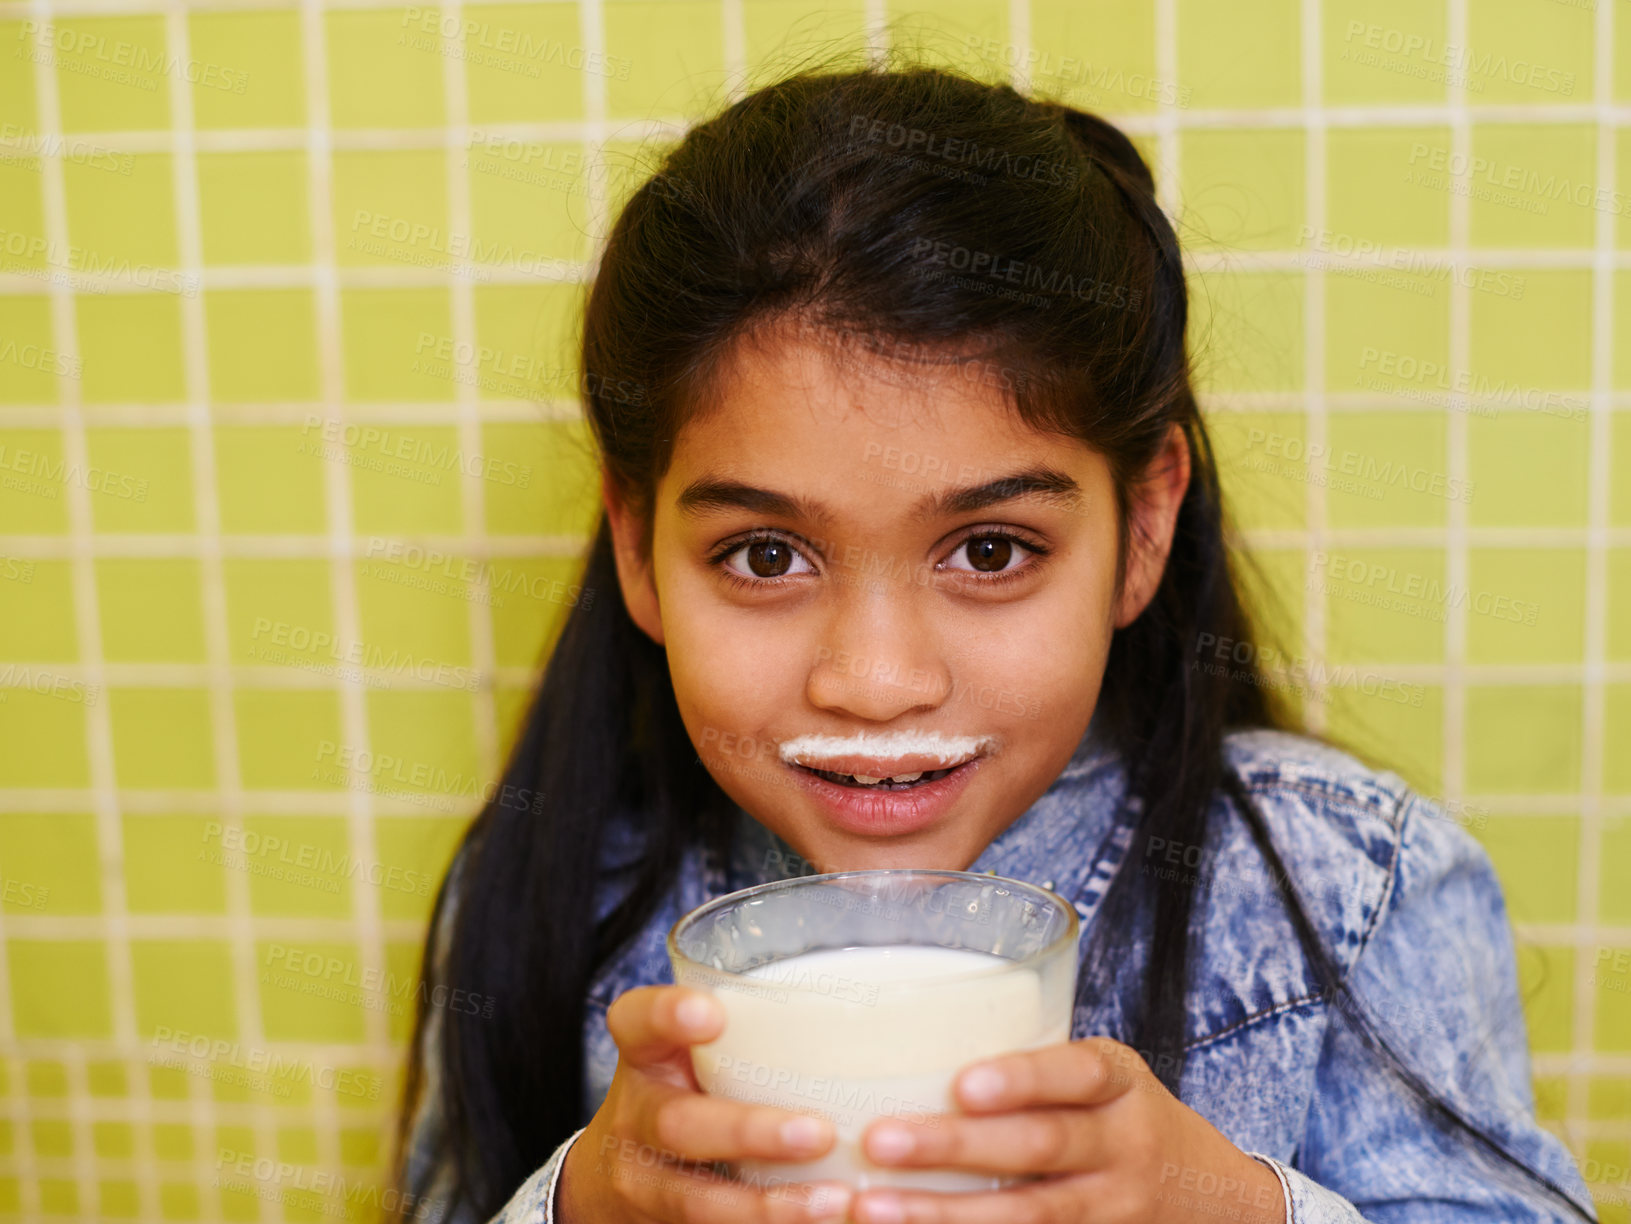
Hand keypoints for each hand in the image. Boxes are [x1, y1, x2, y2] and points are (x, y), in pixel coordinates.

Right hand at [556, 984, 855, 1222]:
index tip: (711, 1012)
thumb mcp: (698, 1047)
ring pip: (699, 1201)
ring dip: (771, 1206)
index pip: (638, 1021)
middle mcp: (638, 1115)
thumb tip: (904, 981)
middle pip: (679, 1125)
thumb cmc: (691, 1085)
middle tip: (817, 1132)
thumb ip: (760, 1020)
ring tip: (840, 1202)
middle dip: (749, 1132)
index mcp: (646, 1053)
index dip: (667, 1016)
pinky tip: (836, 1223)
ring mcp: (647, 1182)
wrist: (616, 1179)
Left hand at [845, 1036, 1285, 1223]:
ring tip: (872, 1207)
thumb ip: (1033, 1065)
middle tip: (879, 1139)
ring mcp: (1114, 1209)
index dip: (1022, 1078)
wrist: (1219, 1198)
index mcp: (1120, 1083)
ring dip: (945, 1215)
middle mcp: (1124, 1145)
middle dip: (955, 1147)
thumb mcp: (1105, 1077)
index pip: (1078, 1073)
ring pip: (1029, 1216)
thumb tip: (903, 1038)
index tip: (962, 1084)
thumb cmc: (1125, 1119)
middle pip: (1040, 1147)